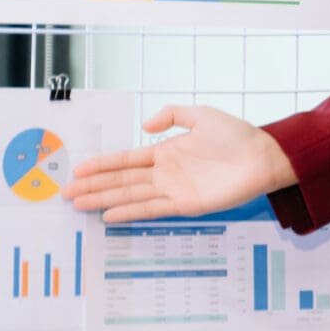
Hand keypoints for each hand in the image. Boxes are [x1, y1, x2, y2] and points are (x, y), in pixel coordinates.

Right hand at [67, 105, 295, 222]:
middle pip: (122, 180)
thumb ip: (172, 115)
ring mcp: (173, 189)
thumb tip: (145, 124)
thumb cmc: (237, 136)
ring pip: (130, 195)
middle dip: (94, 186)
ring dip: (104, 200)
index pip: (127, 159)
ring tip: (78, 205)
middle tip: (65, 193)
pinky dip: (130, 212)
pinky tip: (110, 216)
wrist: (264, 156)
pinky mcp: (186, 204)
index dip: (102, 165)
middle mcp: (165, 172)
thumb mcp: (201, 115)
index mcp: (166, 151)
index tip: (78, 169)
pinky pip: (151, 209)